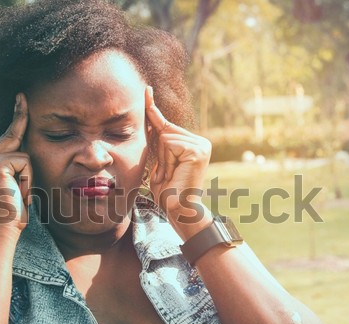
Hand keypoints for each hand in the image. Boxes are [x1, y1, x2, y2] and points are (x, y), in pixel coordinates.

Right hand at [0, 93, 31, 235]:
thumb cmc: (12, 212)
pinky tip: (17, 192)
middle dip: (21, 117)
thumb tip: (30, 147)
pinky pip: (25, 162)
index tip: (21, 98)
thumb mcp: (14, 183)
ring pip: (24, 154)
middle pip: (14, 136)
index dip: (17, 117)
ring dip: (29, 177)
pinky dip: (28, 179)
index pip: (6, 137)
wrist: (2, 230)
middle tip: (22, 94)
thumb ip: (17, 164)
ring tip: (19, 194)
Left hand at [145, 86, 211, 230]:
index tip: (146, 90)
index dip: (153, 109)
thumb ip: (158, 143)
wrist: (178, 209)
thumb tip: (150, 117)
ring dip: (163, 159)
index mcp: (193, 144)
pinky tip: (175, 172)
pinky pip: (170, 143)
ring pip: (166, 137)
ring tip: (171, 176)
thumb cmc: (167, 192)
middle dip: (159, 152)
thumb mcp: (160, 162)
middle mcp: (200, 142)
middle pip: (165, 130)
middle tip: (167, 174)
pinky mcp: (198, 150)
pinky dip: (167, 159)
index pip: (167, 124)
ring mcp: (201, 145)